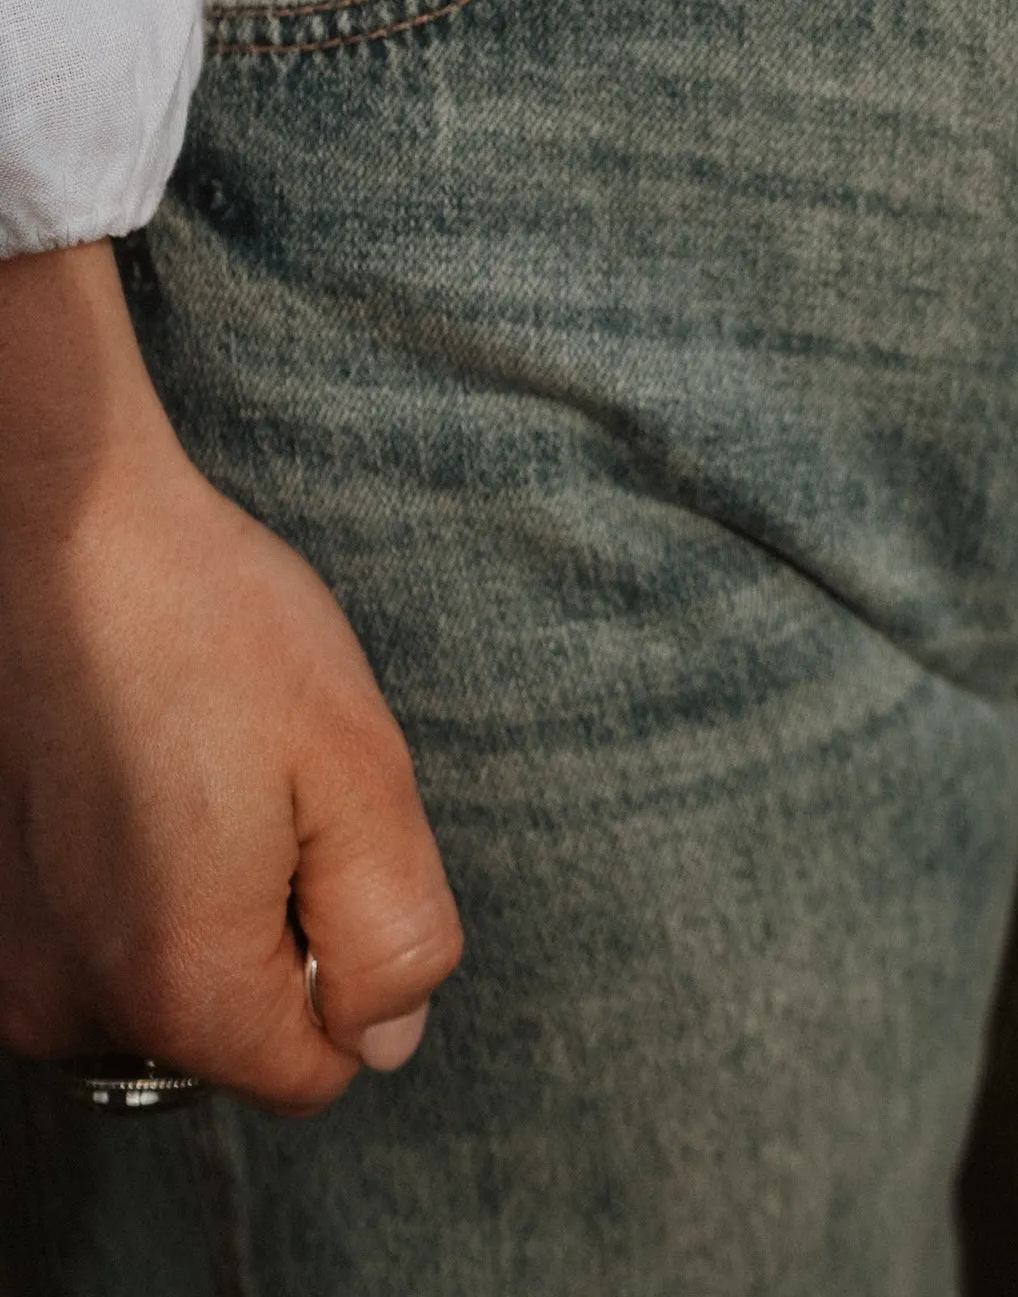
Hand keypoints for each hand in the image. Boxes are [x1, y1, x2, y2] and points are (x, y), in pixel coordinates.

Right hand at [0, 243, 461, 1111]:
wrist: (65, 532)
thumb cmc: (215, 629)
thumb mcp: (359, 769)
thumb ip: (393, 931)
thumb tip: (389, 1037)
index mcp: (180, 986)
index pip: (316, 1072)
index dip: (352, 965)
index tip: (322, 839)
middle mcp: (70, 1006)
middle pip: (232, 1036)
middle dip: (275, 937)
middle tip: (259, 793)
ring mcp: (12, 963)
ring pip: (162, 990)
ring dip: (200, 910)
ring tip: (191, 775)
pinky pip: (95, 946)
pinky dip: (131, 885)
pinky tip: (134, 777)